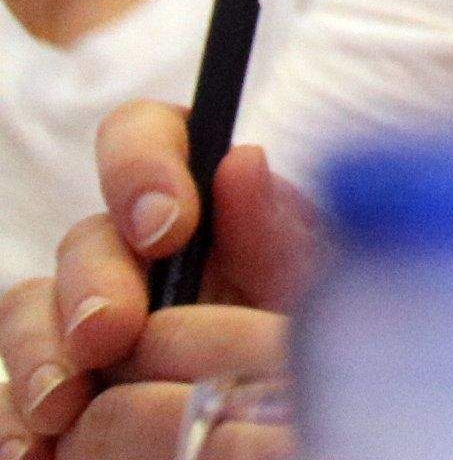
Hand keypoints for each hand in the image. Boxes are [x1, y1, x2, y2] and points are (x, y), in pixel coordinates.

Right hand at [0, 106, 313, 456]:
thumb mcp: (309, 287)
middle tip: (110, 332)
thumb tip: (241, 161)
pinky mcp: (55, 390)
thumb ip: (275, 231)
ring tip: (64, 403)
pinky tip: (34, 447)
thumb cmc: (305, 338)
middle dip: (92, 282)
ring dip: (40, 353)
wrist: (284, 420)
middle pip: (85, 237)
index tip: (169, 224)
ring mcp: (81, 320)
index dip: (140, 165)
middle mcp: (128, 252)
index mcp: (195, 200)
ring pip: (30, 310)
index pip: (143, 135)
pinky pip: (9, 396)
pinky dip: (13, 420)